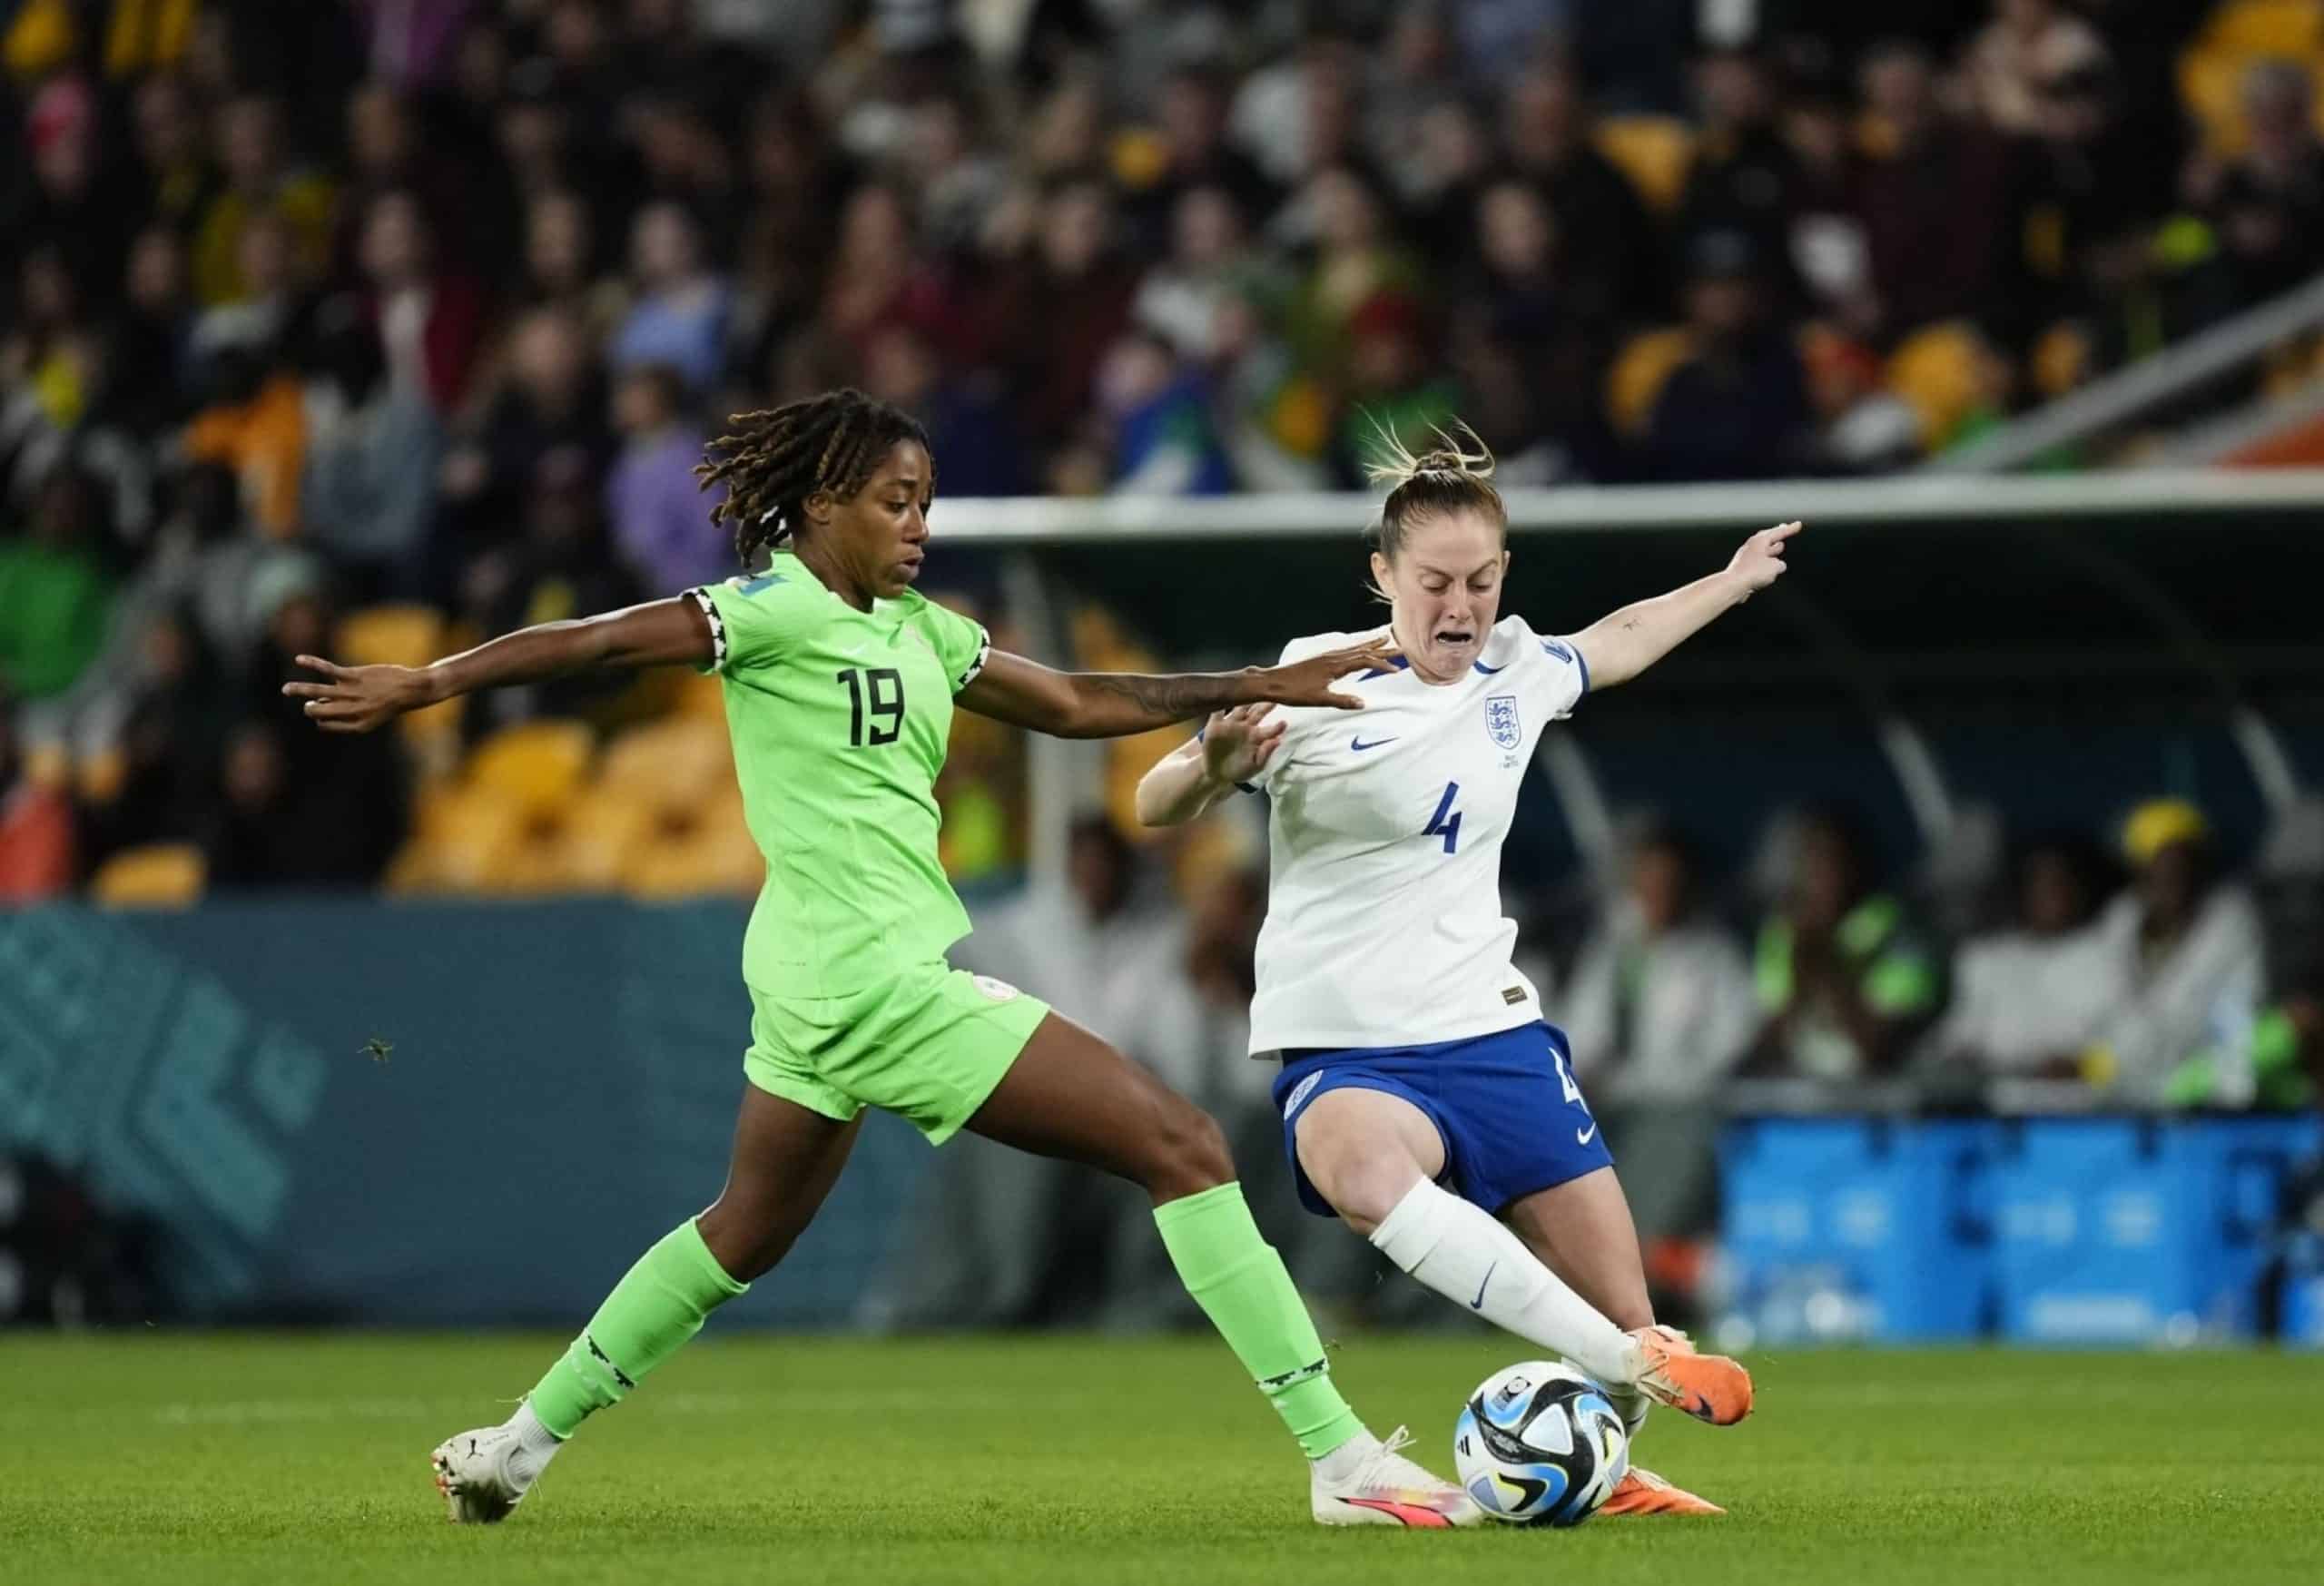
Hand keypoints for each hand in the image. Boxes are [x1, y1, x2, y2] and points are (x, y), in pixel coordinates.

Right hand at [281, 655, 434, 732]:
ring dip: (298, 690)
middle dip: (307, 707)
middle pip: (318, 711)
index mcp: (357, 725)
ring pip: (318, 691)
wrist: (413, 689)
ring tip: (286, 690)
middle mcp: (352, 711)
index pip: (326, 725)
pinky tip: (299, 659)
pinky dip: (312, 663)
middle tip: (304, 702)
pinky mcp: (354, 676)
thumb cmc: (392, 702)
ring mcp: (352, 693)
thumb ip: (347, 714)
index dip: (319, 719)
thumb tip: (321, 703)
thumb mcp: (373, 716)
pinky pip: (328, 669)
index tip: (321, 710)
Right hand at [1200, 704, 1285, 785]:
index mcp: (1257, 737)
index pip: (1269, 730)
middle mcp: (1246, 727)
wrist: (1216, 774)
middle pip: (1257, 712)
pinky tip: (1225, 696)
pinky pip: (1217, 712)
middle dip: (1265, 705)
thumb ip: (1265, 754)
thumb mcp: (1254, 767)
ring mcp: (1231, 724)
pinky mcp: (1215, 725)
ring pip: (1240, 708)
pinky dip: (1220, 704)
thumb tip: (1278, 741)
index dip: (1276, 727)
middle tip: (1273, 696)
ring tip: (1251, 689)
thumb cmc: (1239, 771)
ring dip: (1245, 698)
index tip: (1284, 723)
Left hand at [1246, 636, 1399, 709]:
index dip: (1382, 664)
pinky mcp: (1321, 658)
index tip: (1397, 669)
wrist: (1272, 682)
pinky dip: (1357, 647)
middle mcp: (1333, 657)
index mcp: (1335, 665)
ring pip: (1354, 648)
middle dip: (1382, 649)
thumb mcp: (1319, 699)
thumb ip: (1342, 701)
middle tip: (1400, 646)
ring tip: (1384, 638)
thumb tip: (1363, 703)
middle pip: (1363, 651)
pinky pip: (1345, 650)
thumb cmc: (1294, 692)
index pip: (1365, 661)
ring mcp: (1327, 656)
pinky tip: (1358, 649)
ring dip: (1371, 644)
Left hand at [1727, 521, 1800, 596]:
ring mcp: (1746, 556)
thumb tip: (1778, 566)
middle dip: (1778, 534)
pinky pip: (1758, 562)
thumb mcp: (1774, 567)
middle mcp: (1751, 546)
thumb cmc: (1752, 572)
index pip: (1778, 532)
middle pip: (1768, 537)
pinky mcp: (1743, 568)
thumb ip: (1780, 564)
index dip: (1790, 529)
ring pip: (1763, 550)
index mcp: (1759, 541)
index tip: (1798, 524)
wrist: (1733, 584)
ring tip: (1779, 546)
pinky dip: (1766, 562)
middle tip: (1784, 529)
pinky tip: (1769, 567)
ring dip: (1772, 548)